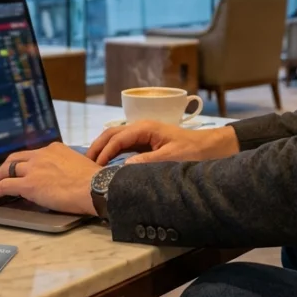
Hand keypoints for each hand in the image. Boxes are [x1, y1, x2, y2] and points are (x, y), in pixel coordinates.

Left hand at [0, 142, 100, 214]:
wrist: (94, 187)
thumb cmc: (93, 180)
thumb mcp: (79, 164)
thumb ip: (67, 166)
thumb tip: (65, 176)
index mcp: (54, 149)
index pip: (33, 154)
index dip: (24, 162)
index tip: (21, 167)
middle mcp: (41, 155)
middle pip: (16, 158)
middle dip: (6, 166)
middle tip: (0, 174)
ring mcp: (33, 169)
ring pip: (8, 170)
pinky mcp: (28, 184)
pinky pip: (5, 185)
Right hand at [86, 120, 239, 165]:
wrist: (211, 148)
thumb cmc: (194, 151)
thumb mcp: (171, 158)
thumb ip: (147, 162)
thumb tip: (123, 168)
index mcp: (145, 128)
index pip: (117, 138)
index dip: (104, 152)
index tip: (96, 168)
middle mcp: (141, 128)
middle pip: (111, 134)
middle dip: (97, 147)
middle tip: (84, 164)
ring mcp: (143, 135)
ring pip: (115, 139)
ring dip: (103, 149)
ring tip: (91, 165)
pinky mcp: (146, 143)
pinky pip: (124, 146)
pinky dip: (112, 152)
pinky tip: (107, 164)